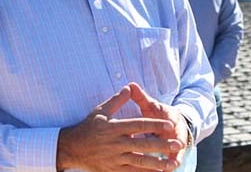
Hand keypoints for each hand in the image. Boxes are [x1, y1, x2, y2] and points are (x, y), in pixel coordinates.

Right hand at [57, 85, 184, 170]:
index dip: (155, 125)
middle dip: (162, 145)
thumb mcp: (100, 111)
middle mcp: (116, 144)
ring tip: (171, 163)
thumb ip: (117, 100)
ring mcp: (115, 159)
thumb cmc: (87, 127)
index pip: (139, 125)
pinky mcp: (113, 170)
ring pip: (139, 162)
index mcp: (114, 128)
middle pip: (143, 145)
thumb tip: (129, 87)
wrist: (72, 148)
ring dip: (157, 163)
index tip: (170, 125)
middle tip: (178, 144)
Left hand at [128, 82, 189, 164]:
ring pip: (177, 151)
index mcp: (171, 116)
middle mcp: (176, 130)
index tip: (170, 125)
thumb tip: (130, 85)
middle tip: (175, 149)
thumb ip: (140, 97)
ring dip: (175, 159)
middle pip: (177, 137)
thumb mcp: (150, 105)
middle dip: (176, 144)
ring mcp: (177, 142)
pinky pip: (174, 160)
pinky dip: (170, 166)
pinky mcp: (176, 152)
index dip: (170, 122)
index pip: (172, 118)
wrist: (171, 122)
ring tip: (171, 167)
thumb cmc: (158, 113)